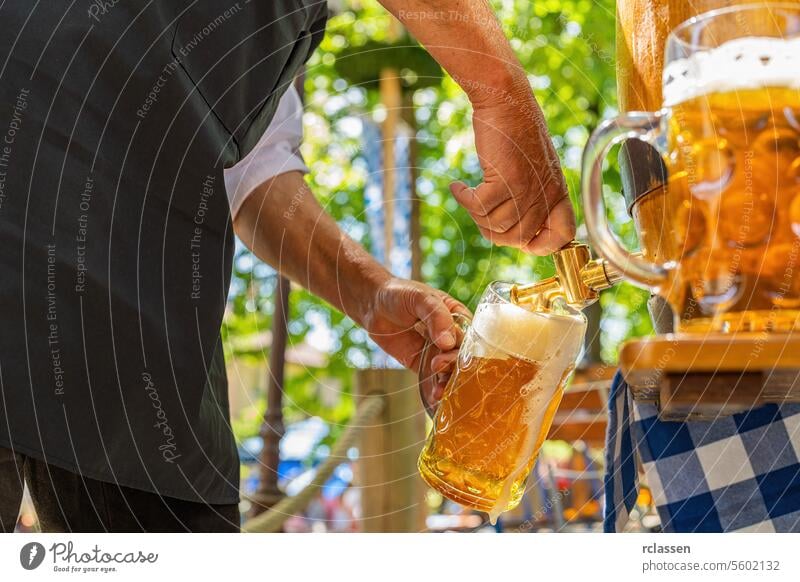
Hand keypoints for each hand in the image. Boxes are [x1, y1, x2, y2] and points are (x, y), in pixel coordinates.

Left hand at [362, 278, 469, 384]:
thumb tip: (448, 342)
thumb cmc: (400, 294)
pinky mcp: (422, 364)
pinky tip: (436, 398)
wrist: (373, 304)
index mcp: (458, 318)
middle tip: (438, 364)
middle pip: (462, 357)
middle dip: (455, 365)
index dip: (470, 348)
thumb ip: (436, 317)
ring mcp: (437, 351)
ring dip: (448, 381)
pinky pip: (433, 379)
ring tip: (440, 391)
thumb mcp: (421, 299)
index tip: (462, 357)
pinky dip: (436, 389)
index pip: (472, 336)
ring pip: (450, 371)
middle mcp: (451, 337)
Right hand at [451, 83, 575, 254]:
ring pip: (496, 226)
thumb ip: (533, 199)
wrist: (508, 101)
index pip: (562, 236)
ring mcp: (526, 188)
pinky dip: (464, 199)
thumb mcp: (535, 170)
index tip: (519, 239)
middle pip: (518, 239)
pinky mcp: (505, 179)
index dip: (541, 246)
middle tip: (479, 213)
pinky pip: (479, 207)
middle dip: (493, 232)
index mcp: (558, 193)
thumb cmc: (517, 135)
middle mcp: (546, 194)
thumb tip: (517, 232)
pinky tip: (459, 187)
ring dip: (475, 215)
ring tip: (469, 196)